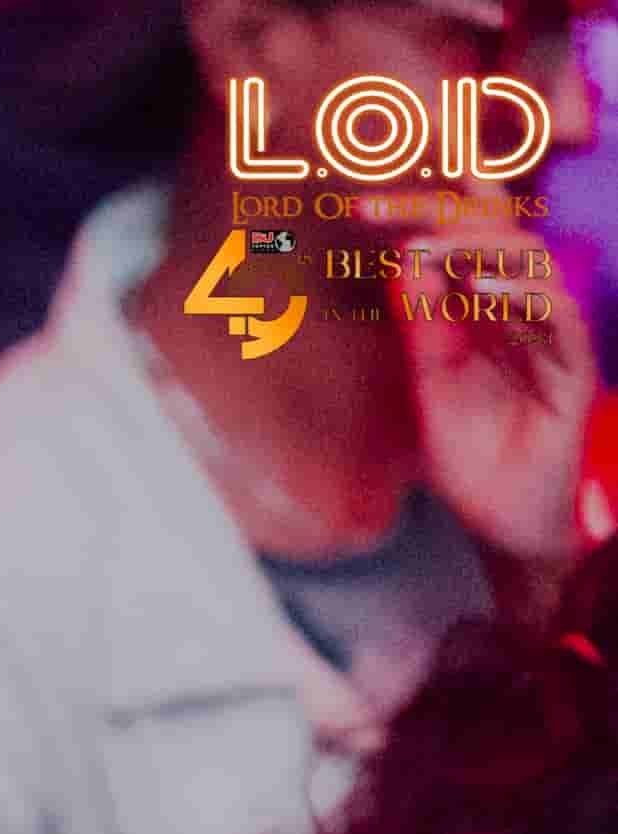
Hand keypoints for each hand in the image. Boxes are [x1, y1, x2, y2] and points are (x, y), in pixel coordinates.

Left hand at [401, 233, 596, 581]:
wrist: (505, 523)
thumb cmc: (473, 456)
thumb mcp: (432, 385)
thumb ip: (424, 327)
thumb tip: (408, 257)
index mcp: (487, 309)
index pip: (462, 240)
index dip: (419, 215)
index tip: (364, 207)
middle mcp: (522, 310)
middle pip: (498, 232)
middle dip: (447, 216)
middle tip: (395, 215)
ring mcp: (551, 333)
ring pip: (530, 261)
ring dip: (480, 246)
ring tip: (432, 247)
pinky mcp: (573, 365)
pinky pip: (556, 313)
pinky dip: (520, 293)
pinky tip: (480, 287)